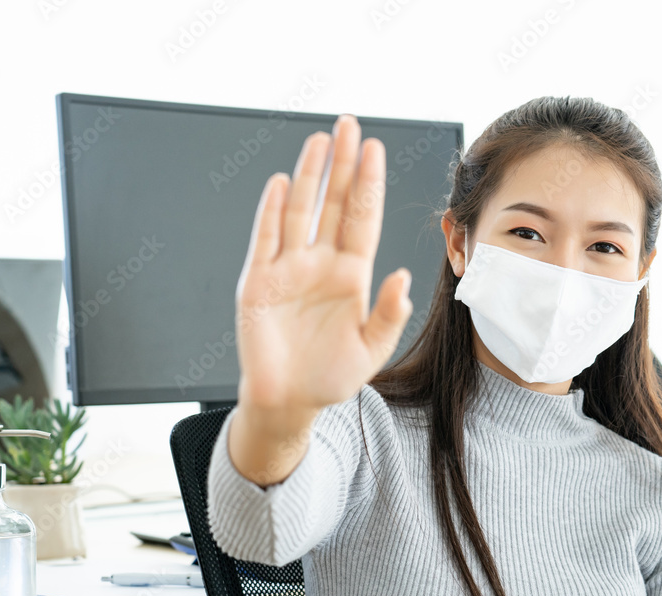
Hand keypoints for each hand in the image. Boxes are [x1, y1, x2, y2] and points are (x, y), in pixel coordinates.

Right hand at [235, 114, 413, 412]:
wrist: (287, 403)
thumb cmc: (329, 378)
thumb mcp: (371, 351)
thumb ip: (388, 315)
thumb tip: (402, 277)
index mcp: (351, 276)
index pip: (363, 219)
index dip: (370, 185)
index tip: (376, 150)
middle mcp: (320, 264)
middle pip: (333, 204)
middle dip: (343, 166)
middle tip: (349, 126)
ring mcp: (288, 270)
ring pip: (300, 212)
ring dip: (310, 177)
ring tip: (320, 142)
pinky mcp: (258, 283)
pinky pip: (265, 240)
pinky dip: (271, 213)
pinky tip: (281, 184)